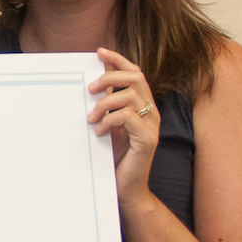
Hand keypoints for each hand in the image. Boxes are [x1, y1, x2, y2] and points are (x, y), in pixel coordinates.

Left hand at [88, 47, 161, 202]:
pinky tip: (99, 132)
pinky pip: (127, 117)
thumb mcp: (108, 127)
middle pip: (135, 77)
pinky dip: (109, 121)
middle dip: (110, 77)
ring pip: (129, 96)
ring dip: (105, 104)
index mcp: (142, 106)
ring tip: (91, 119)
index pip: (135, 73)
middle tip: (91, 89)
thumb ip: (106, 108)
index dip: (118, 60)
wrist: (128, 189)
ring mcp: (151, 125)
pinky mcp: (147, 139)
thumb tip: (92, 87)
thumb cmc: (116, 159)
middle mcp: (150, 112)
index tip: (99, 52)